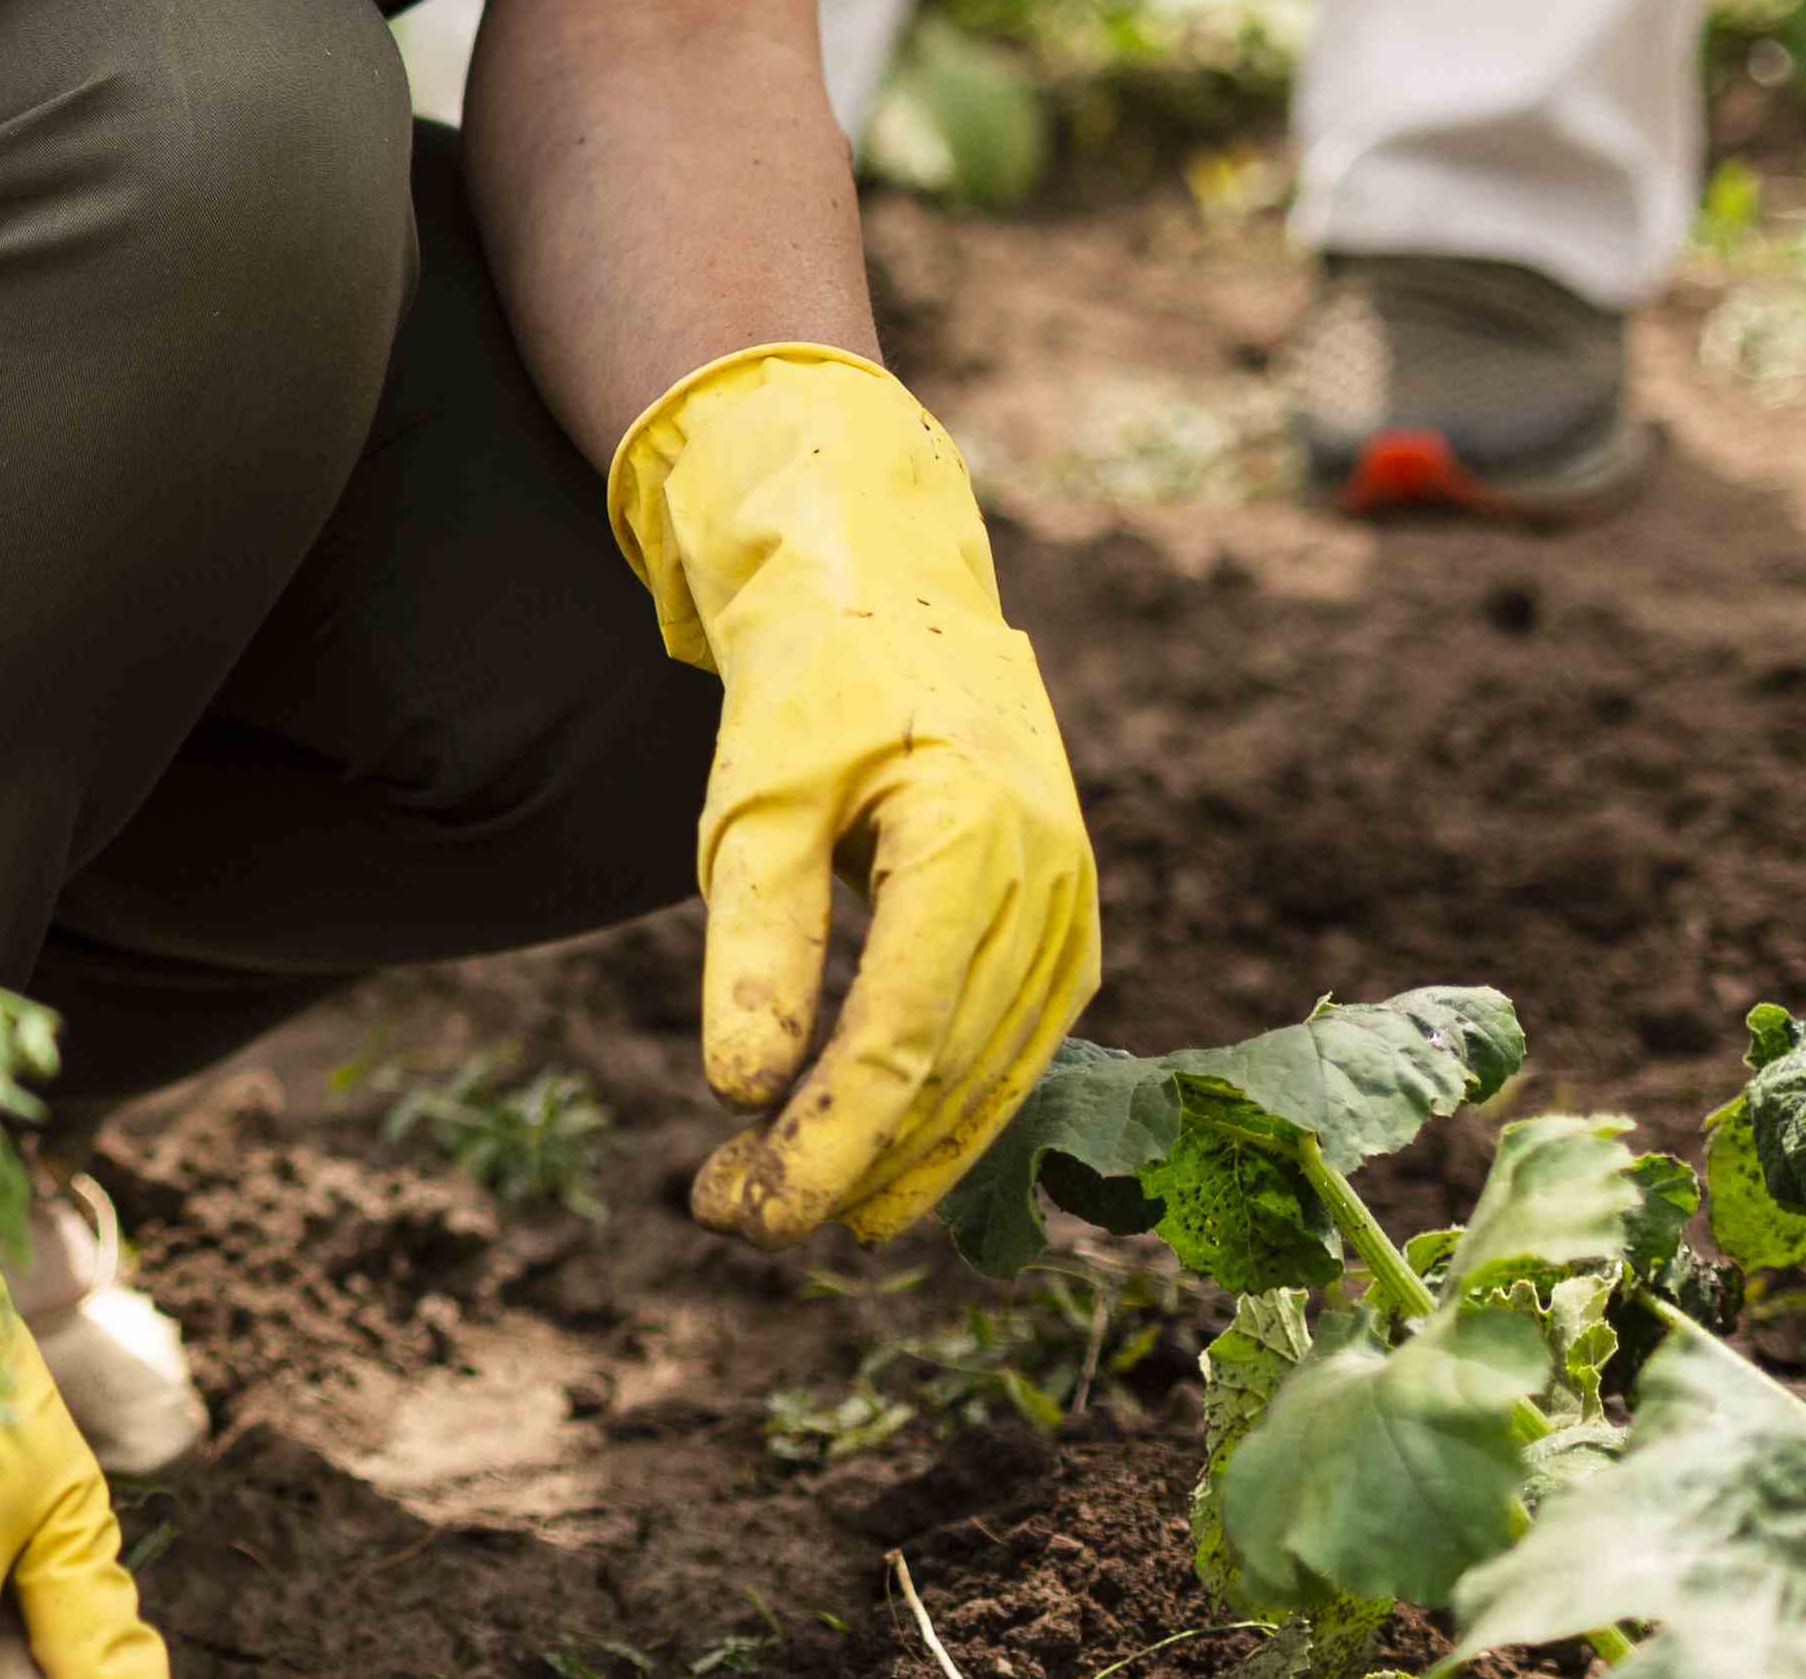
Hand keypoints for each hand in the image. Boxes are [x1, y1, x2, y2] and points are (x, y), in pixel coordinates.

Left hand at [603, 345, 1099, 1244]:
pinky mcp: (1063, 915)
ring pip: (992, 1074)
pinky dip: (949, 1108)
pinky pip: (1016, 1042)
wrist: (891, 584)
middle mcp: (1048, 883)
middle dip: (844, 1164)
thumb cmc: (811, 680)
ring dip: (896, 1154)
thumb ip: (755, 940)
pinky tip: (882, 1158)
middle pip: (949, 1073)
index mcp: (976, 841)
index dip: (828, 1143)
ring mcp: (1072, 901)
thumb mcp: (755, 797)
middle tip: (733, 1221)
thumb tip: (743, 1091)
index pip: (901, 1039)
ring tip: (787, 1207)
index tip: (748, 1210)